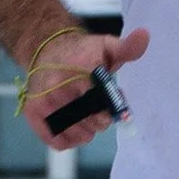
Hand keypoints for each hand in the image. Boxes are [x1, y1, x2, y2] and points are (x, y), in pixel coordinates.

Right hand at [19, 26, 149, 146]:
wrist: (45, 48)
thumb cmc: (80, 52)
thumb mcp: (106, 45)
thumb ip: (127, 47)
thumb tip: (145, 36)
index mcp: (79, 71)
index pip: (103, 104)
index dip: (111, 108)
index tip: (112, 101)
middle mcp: (57, 88)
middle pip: (94, 123)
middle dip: (101, 118)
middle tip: (97, 106)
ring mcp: (44, 103)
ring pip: (80, 135)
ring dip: (87, 130)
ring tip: (83, 113)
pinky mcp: (34, 114)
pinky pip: (60, 142)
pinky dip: (70, 139)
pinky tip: (72, 124)